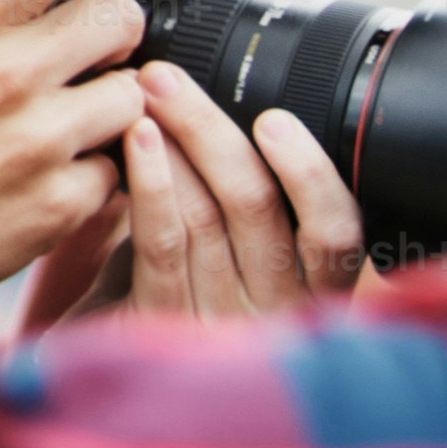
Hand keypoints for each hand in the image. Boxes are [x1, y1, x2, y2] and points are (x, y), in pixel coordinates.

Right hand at [0, 0, 146, 294]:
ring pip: (133, 93)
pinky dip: (101, 163)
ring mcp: (42, 142)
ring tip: (76, 103)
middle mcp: (10, 75)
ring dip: (114, 94)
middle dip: (114, 20)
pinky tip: (64, 162)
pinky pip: (120, 166)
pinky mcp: (63, 202)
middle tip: (94, 36)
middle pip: (122, 18)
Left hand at [106, 63, 366, 317]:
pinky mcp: (166, 322)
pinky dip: (153, 182)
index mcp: (309, 292)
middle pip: (261, 208)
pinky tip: (139, 141)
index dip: (313, 176)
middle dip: (214, 130)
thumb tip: (223, 107)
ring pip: (210, 216)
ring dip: (174, 143)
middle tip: (170, 79)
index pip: (337, 234)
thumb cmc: (167, 297)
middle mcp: (275, 310)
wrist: (109, 368)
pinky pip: (165, 242)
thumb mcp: (219, 250)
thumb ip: (236, 201)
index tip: (275, 118)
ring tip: (144, 95)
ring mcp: (221, 320)